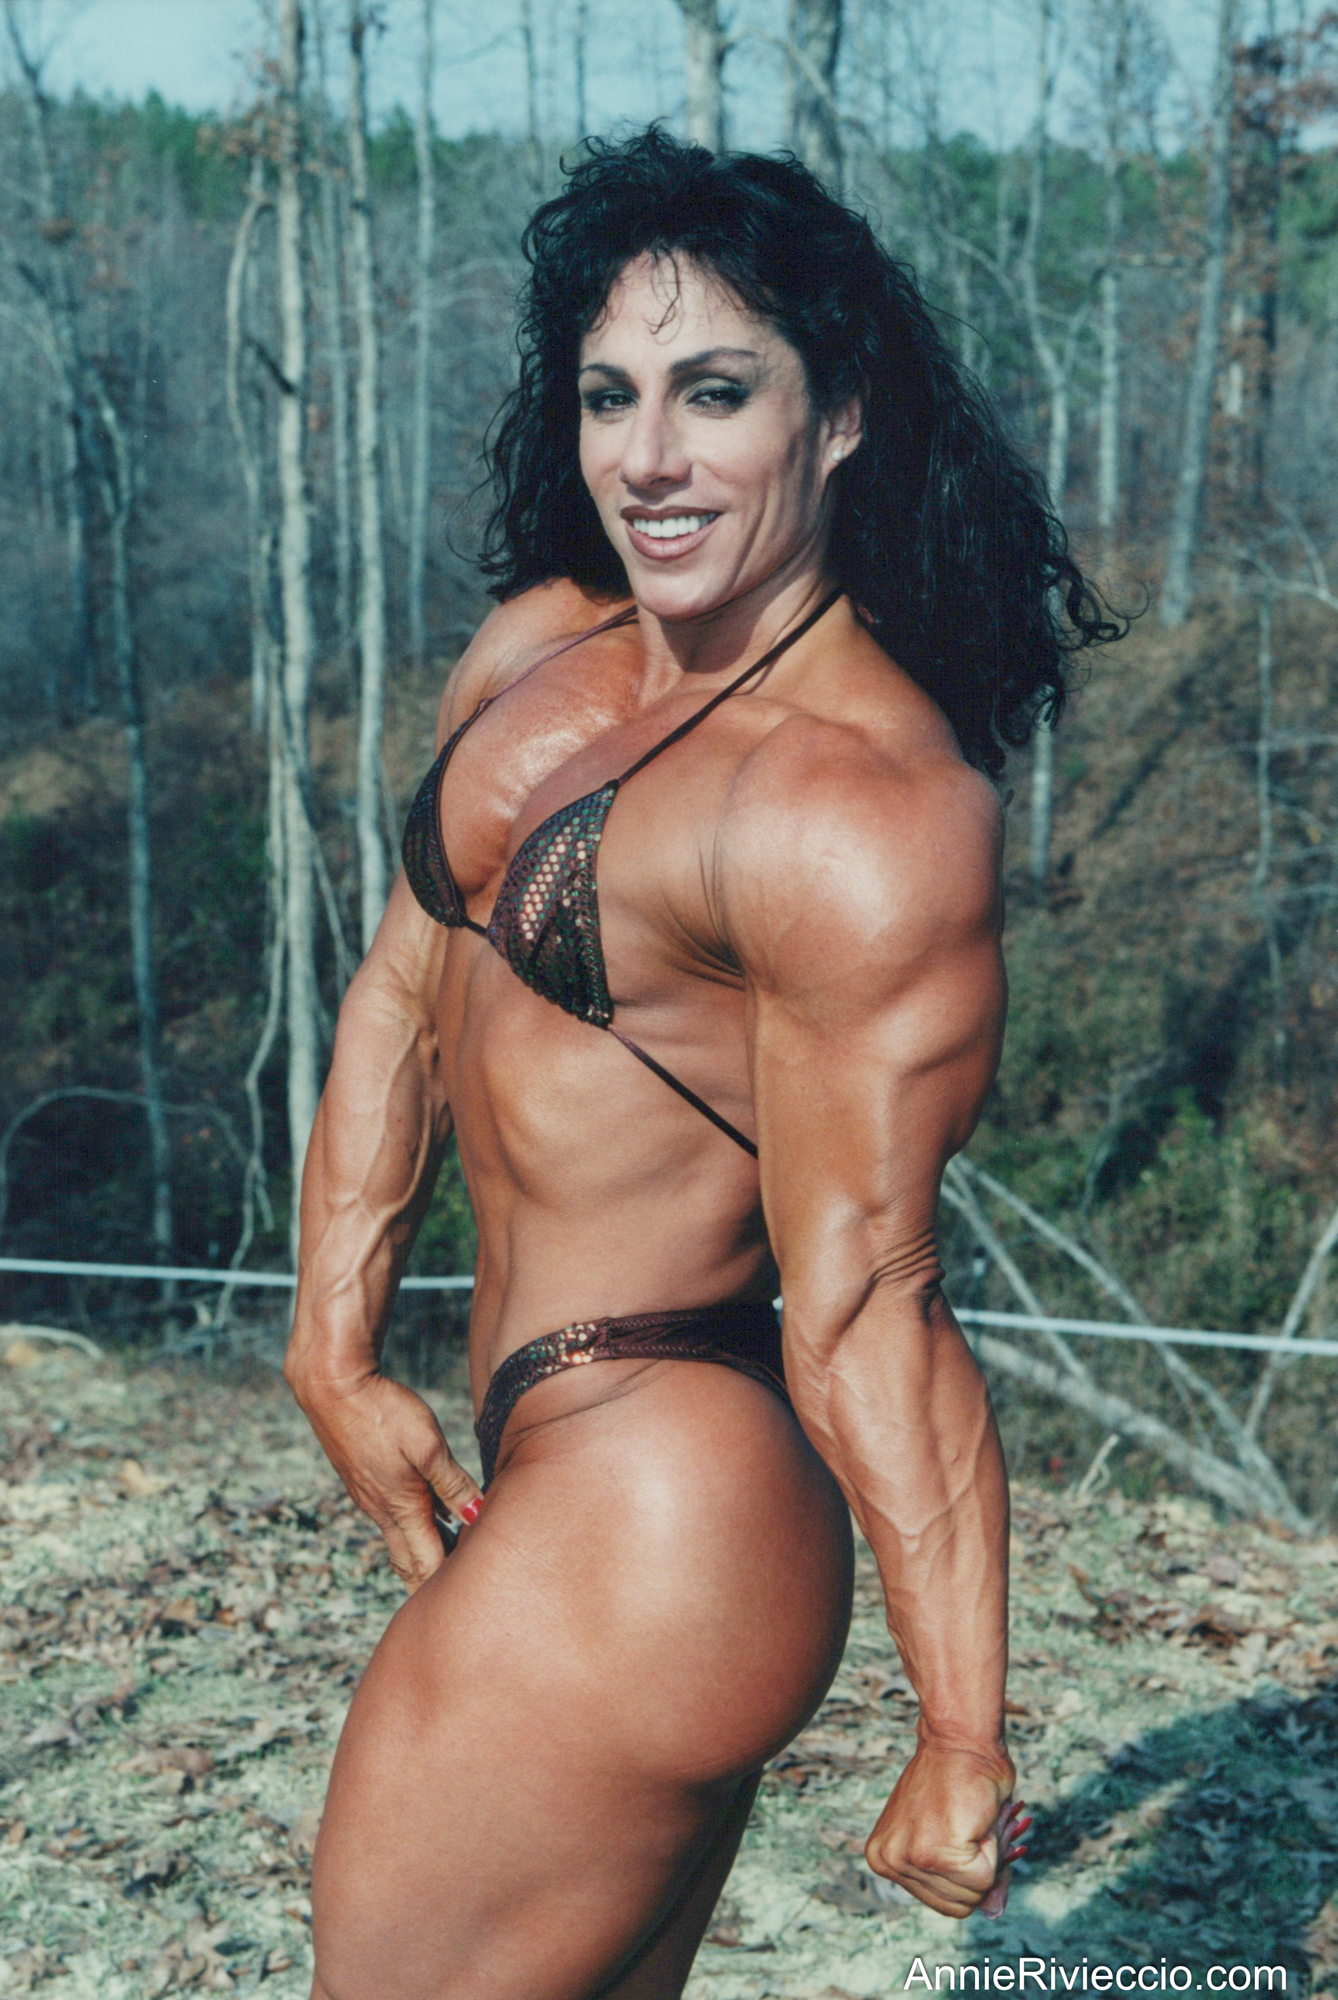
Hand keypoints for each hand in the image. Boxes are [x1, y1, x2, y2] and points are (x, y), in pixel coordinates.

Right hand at [291, 1370, 483, 1592]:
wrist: (332, 1385)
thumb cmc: (383, 1410)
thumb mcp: (428, 1445)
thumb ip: (453, 1483)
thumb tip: (478, 1518)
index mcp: (402, 1507)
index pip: (427, 1564)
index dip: (448, 1587)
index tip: (471, 1605)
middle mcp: (382, 1510)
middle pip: (409, 1562)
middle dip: (431, 1585)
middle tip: (454, 1608)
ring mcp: (369, 1496)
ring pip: (400, 1539)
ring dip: (422, 1556)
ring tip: (447, 1571)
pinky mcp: (362, 1479)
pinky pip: (390, 1516)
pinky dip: (411, 1530)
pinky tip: (426, 1520)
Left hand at [865, 1740, 1025, 1919]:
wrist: (960, 1737)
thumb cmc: (962, 1780)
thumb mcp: (960, 1837)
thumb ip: (973, 1881)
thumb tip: (993, 1913)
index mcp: (885, 1859)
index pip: (946, 1902)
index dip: (970, 1869)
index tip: (961, 1828)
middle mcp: (888, 1862)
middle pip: (958, 1905)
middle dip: (978, 1867)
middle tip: (968, 1823)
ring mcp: (906, 1859)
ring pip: (973, 1895)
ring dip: (986, 1857)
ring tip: (969, 1819)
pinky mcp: (930, 1852)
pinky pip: (983, 1879)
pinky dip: (993, 1849)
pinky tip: (973, 1817)